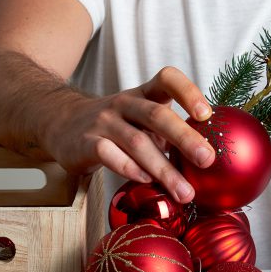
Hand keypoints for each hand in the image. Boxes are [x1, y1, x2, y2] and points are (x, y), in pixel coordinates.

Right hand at [41, 67, 215, 203]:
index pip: (167, 79)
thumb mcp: (141, 120)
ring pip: (137, 142)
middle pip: (157, 116)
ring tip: (184, 192)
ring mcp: (103, 122)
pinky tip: (145, 182)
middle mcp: (124, 103)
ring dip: (163, 169)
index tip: (207, 114)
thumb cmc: (116, 126)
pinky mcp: (86, 143)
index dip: (188, 92)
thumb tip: (208, 160)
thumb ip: (169, 134)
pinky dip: (129, 169)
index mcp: (143, 94)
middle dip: (185, 138)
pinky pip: (109, 155)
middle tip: (207, 160)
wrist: (62, 124)